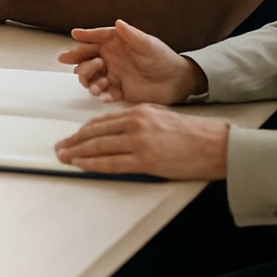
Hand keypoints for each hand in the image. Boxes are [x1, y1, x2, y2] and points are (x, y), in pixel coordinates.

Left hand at [55, 104, 228, 179]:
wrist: (216, 145)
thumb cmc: (195, 134)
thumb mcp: (163, 117)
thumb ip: (141, 121)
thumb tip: (121, 132)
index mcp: (139, 111)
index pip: (103, 120)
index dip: (85, 130)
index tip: (74, 136)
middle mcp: (135, 122)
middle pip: (96, 132)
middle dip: (74, 140)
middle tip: (60, 146)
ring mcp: (139, 141)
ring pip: (98, 146)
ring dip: (77, 152)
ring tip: (64, 157)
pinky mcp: (145, 160)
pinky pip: (111, 162)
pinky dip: (92, 164)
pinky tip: (80, 165)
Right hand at [57, 19, 205, 104]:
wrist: (176, 81)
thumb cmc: (162, 57)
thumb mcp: (148, 44)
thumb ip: (132, 35)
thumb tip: (118, 22)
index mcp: (115, 43)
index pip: (95, 38)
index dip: (85, 36)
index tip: (75, 35)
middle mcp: (110, 58)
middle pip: (86, 58)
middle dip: (76, 58)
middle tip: (69, 60)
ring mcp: (113, 74)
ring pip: (90, 77)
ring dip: (88, 79)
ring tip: (97, 85)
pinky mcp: (118, 90)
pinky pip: (104, 93)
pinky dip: (102, 95)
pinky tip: (105, 96)